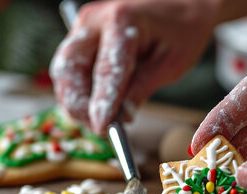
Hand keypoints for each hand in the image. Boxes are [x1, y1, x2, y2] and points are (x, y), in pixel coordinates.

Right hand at [50, 0, 246, 133]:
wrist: (181, 5)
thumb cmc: (182, 31)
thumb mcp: (171, 64)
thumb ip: (142, 88)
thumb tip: (121, 117)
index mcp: (122, 20)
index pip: (106, 69)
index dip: (102, 102)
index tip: (102, 127)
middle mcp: (95, 20)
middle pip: (70, 69)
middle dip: (78, 104)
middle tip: (98, 128)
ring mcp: (84, 27)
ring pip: (64, 71)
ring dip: (75, 101)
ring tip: (99, 122)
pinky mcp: (82, 37)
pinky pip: (70, 70)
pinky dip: (78, 92)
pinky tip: (95, 108)